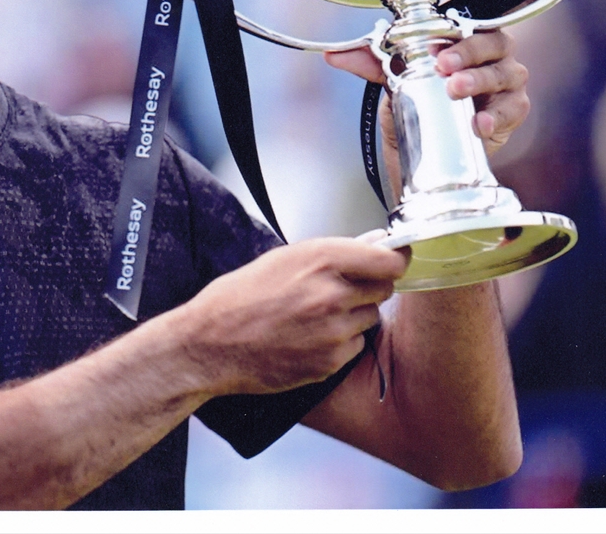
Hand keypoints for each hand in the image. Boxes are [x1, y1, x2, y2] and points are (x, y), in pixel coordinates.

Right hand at [180, 238, 407, 394]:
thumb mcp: (282, 259)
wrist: (210, 344)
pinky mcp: (330, 362)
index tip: (394, 260)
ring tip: (315, 316)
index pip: (390, 259)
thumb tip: (373, 243)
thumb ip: (333, 252)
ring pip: (370, 318)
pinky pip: (354, 347)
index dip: (395, 259)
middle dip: (370, 287)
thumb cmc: (239, 297)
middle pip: (385, 288)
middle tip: (341, 290)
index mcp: (321, 260)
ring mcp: (333, 331)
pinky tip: (308, 338)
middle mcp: (333, 294)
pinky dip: (339, 343)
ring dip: (354, 316)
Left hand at [325, 0, 605, 155]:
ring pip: (505, 71)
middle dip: (471, 48)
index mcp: (470, 29)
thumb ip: (370, 60)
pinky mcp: (510, 112)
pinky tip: (476, 123)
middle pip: (498, 37)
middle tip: (443, 64)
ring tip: (452, 90)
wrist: (417, 146)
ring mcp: (505, 80)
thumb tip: (335, 53)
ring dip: (477, 79)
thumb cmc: (412, 97)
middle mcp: (494, 49)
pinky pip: (512, 108)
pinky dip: (493, 114)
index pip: (512, 0)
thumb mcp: (390, 75)